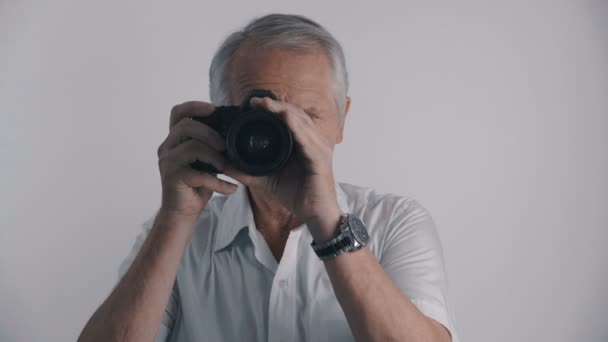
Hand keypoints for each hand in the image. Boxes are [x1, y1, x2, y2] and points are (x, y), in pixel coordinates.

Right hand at [157, 101, 237, 218]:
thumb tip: (237, 130)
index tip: (213, 109)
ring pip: (193, 147)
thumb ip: (213, 145)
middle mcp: (167, 147)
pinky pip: (199, 174)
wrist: (182, 212)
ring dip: (217, 158)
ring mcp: (168, 162)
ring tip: (230, 168)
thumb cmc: (197, 184)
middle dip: (211, 134)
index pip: (177, 112)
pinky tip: (231, 189)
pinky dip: (219, 182)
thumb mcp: (206, 160)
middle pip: (187, 127)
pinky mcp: (172, 178)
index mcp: (175, 139)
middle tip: (226, 146)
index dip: (195, 106)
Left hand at [224, 96, 341, 231]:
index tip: (252, 103)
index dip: (272, 108)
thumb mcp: (267, 180)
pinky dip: (296, 126)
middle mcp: (313, 141)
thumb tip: (224, 164)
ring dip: (283, 110)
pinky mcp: (320, 158)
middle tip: (254, 100)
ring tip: (265, 104)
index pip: (289, 118)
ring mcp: (319, 148)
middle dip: (275, 105)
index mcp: (303, 143)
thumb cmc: (297, 196)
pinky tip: (285, 118)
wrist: (315, 215)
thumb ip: (248, 171)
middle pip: (295, 114)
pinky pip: (307, 139)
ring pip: (300, 122)